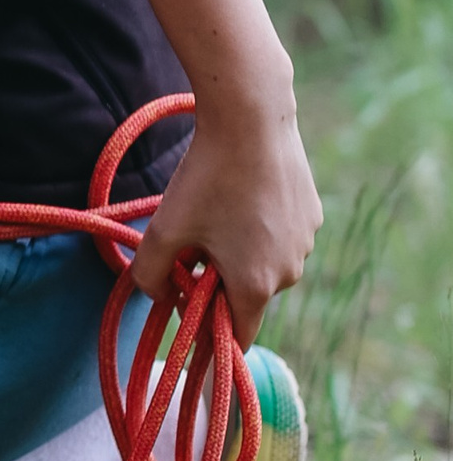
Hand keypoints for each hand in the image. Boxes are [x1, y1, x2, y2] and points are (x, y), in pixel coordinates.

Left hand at [128, 95, 321, 349]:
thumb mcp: (163, 231)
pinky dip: (258, 227)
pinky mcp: (312, 214)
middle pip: (248, 295)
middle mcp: (290, 271)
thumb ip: (149, 277)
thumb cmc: (206, 180)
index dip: (213, 339)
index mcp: (256, 286)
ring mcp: (305, 242)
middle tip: (190, 245)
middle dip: (217, 282)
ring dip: (239, 253)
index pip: (238, 337)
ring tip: (216, 211)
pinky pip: (279, 236)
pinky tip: (240, 194)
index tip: (192, 328)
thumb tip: (159, 296)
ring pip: (264, 263)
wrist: (252, 121)